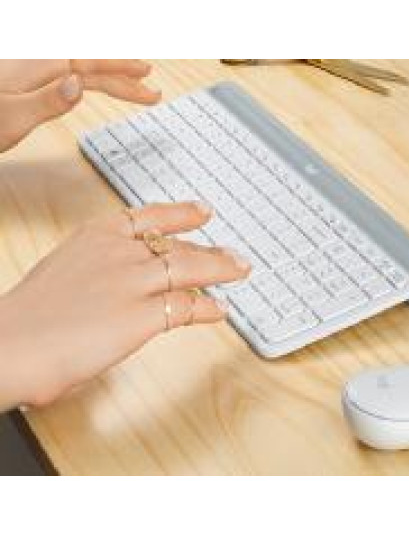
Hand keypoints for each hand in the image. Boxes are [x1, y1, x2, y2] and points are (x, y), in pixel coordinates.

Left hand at [0, 59, 160, 152]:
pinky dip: (89, 82)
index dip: (121, 68)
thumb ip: (47, 100)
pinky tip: (92, 86)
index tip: (147, 75)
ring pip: (81, 72)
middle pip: (90, 66)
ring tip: (133, 89)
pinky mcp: (27, 85)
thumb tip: (80, 83)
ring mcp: (31, 75)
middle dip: (124, 77)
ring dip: (110, 81)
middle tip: (152, 90)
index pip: (89, 65)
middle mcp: (36, 67)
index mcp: (36, 69)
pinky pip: (68, 79)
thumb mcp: (12, 118)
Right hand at [0, 202, 249, 409]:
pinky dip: (207, 308)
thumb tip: (125, 280)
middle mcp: (118, 252)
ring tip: (240, 271)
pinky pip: (186, 307)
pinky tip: (218, 310)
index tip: (203, 210)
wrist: (9, 344)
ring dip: (220, 268)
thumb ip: (100, 268)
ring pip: (190, 267)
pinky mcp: (140, 316)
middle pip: (176, 244)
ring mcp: (131, 282)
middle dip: (211, 249)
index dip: (182, 213)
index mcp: (96, 236)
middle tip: (233, 254)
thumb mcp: (65, 272)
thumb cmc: (29, 316)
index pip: (149, 217)